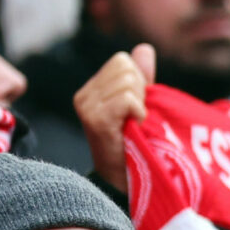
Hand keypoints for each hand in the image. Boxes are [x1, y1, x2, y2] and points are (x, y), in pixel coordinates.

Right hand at [72, 46, 151, 194]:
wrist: (128, 181)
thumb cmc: (136, 145)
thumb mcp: (140, 106)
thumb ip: (142, 78)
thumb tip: (144, 48)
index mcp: (93, 90)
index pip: (123, 61)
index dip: (139, 82)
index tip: (137, 108)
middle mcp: (84, 96)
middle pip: (126, 67)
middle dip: (141, 91)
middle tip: (137, 118)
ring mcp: (87, 107)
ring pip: (128, 81)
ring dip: (141, 103)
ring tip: (135, 124)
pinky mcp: (95, 119)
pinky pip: (127, 98)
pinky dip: (138, 111)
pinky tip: (135, 126)